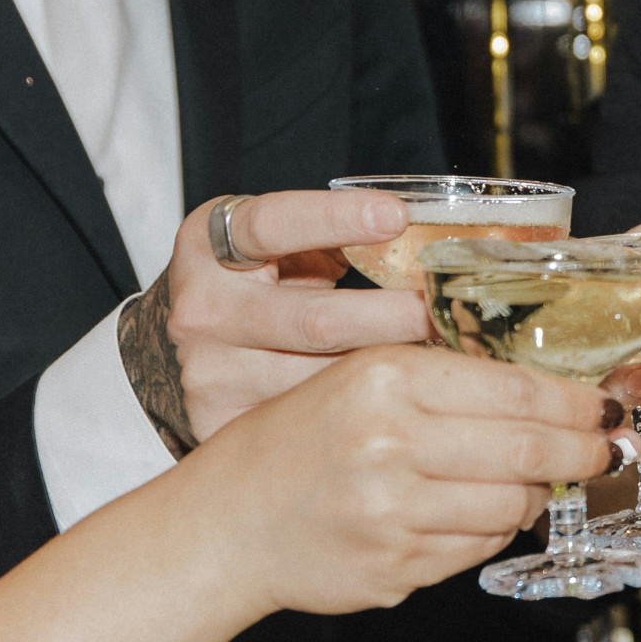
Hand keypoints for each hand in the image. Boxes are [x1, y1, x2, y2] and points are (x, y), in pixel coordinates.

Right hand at [119, 191, 432, 454]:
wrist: (190, 344)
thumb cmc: (261, 279)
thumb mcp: (283, 242)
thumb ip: (337, 236)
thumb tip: (436, 244)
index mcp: (210, 244)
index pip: (271, 226)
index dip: (335, 218)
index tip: (397, 216)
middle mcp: (203, 311)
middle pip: (316, 320)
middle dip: (395, 318)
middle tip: (450, 315)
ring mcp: (210, 375)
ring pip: (325, 382)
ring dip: (392, 375)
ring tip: (444, 365)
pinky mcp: (224, 425)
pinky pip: (314, 425)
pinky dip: (368, 413)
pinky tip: (409, 408)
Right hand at [171, 344, 638, 616]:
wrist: (226, 525)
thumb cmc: (296, 442)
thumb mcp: (358, 379)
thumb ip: (443, 379)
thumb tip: (549, 393)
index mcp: (386, 379)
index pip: (514, 389)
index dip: (574, 404)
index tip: (606, 409)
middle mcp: (390, 443)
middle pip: (527, 450)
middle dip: (581, 453)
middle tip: (607, 453)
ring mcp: (393, 513)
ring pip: (511, 506)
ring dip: (535, 496)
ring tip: (534, 483)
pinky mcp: (395, 568)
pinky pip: (478, 549)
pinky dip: (492, 532)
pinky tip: (477, 514)